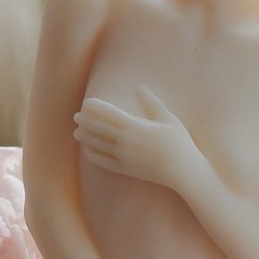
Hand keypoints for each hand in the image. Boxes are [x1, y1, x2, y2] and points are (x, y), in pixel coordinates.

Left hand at [74, 86, 199, 192]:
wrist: (183, 171)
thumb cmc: (179, 142)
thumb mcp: (168, 118)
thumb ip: (152, 102)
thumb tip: (140, 87)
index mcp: (135, 126)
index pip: (109, 113)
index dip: (95, 107)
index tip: (86, 102)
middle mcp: (126, 141)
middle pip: (98, 128)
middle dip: (85, 121)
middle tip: (76, 116)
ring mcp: (124, 157)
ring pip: (97, 145)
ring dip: (85, 137)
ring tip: (77, 132)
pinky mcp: (125, 169)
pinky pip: (103, 161)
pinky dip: (92, 154)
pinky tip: (88, 149)